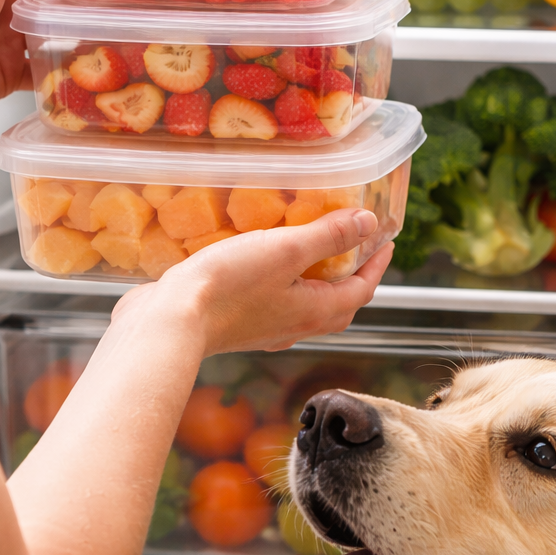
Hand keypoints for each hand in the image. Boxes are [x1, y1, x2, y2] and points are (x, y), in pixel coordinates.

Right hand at [115, 208, 392, 356]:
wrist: (170, 323)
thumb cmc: (229, 286)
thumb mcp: (286, 249)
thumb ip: (328, 236)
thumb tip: (369, 224)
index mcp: (316, 311)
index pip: (362, 289)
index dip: (376, 263)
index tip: (385, 240)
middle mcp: (295, 326)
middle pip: (337, 303)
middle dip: (351, 276)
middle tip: (354, 247)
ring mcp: (266, 330)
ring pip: (306, 305)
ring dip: (317, 281)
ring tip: (312, 253)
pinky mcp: (239, 326)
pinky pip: (274, 304)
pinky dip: (284, 284)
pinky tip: (264, 267)